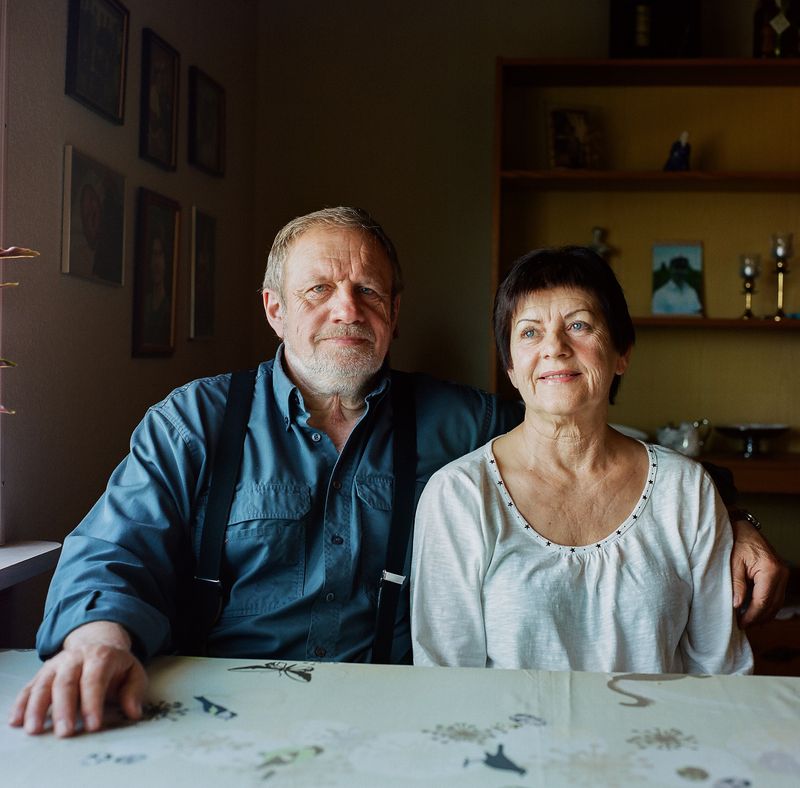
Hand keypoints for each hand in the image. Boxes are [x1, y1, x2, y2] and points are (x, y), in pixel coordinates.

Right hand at [8, 621, 147, 736]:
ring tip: (35, 730)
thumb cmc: (116, 665)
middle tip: (65, 733)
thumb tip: (133, 712)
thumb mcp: (133, 672)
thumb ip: (134, 691)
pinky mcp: (42, 673)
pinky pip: (29, 687)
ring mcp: (56, 665)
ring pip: (44, 684)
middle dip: (65, 709)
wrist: (99, 643)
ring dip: (37, 708)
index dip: (93, 703)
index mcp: (101, 656)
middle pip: (66, 683)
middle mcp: (75, 658)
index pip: (94, 680)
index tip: (93, 726)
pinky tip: (17, 721)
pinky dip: (21, 704)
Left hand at [730, 518, 788, 627]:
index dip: (752, 615)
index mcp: (770, 570)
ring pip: (776, 603)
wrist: (744, 528)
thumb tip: (737, 605)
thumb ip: (736, 585)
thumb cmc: (736, 542)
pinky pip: (776, 595)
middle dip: (758, 618)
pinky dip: (767, 605)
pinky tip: (754, 610)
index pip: (763, 601)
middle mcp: (781, 573)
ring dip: (763, 614)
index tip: (741, 623)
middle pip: (772, 605)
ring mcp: (783, 574)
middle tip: (743, 626)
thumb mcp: (733, 563)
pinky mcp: (780, 575)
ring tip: (747, 621)